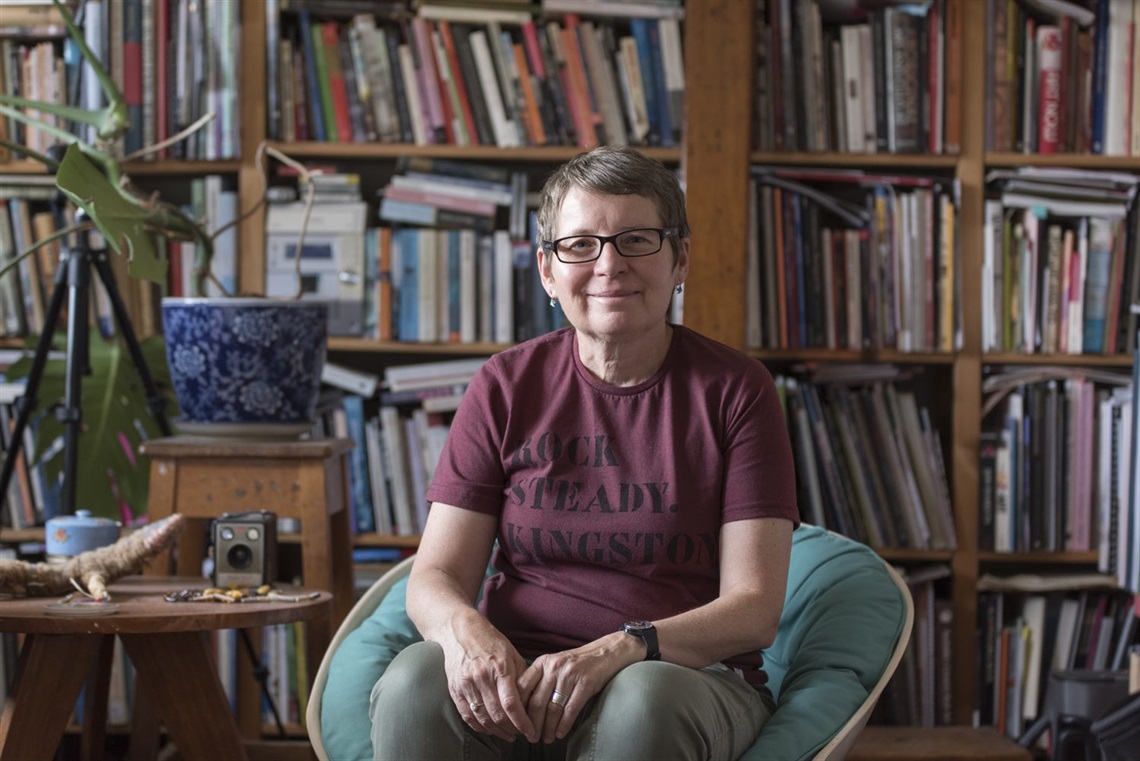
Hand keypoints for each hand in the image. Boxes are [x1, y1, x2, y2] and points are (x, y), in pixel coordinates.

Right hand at [441, 612, 537, 742]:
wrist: (461, 631)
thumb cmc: (491, 642)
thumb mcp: (512, 654)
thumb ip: (523, 677)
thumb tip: (533, 701)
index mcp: (500, 668)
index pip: (512, 704)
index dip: (523, 723)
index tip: (531, 732)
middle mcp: (482, 677)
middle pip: (498, 715)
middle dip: (513, 730)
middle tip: (522, 735)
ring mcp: (466, 684)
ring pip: (483, 719)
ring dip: (498, 732)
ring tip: (509, 735)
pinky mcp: (455, 689)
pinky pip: (468, 716)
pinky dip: (480, 727)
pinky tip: (491, 730)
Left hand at [517, 632, 636, 743]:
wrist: (605, 652)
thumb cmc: (577, 663)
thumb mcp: (554, 664)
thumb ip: (539, 679)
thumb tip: (522, 706)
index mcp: (542, 662)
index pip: (522, 687)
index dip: (517, 709)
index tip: (517, 723)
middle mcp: (554, 667)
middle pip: (536, 702)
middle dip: (532, 724)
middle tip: (531, 737)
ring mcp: (570, 675)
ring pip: (553, 708)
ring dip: (548, 728)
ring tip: (546, 739)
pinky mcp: (586, 683)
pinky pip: (571, 709)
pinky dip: (564, 725)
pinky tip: (560, 733)